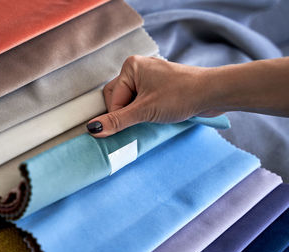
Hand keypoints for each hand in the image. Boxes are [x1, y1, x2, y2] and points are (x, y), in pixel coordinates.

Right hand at [87, 55, 216, 136]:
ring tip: (152, 118)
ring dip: (136, 114)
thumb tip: (93, 128)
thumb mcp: (144, 111)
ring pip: (131, 101)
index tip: (130, 126)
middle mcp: (139, 68)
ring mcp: (151, 77)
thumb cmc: (181, 95)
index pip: (111, 97)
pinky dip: (145, 112)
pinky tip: (156, 116)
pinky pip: (143, 100)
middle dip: (126, 113)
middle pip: (118, 98)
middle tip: (140, 121)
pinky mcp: (161, 86)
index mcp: (131, 67)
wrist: (214, 93)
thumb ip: (117, 120)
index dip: (118, 115)